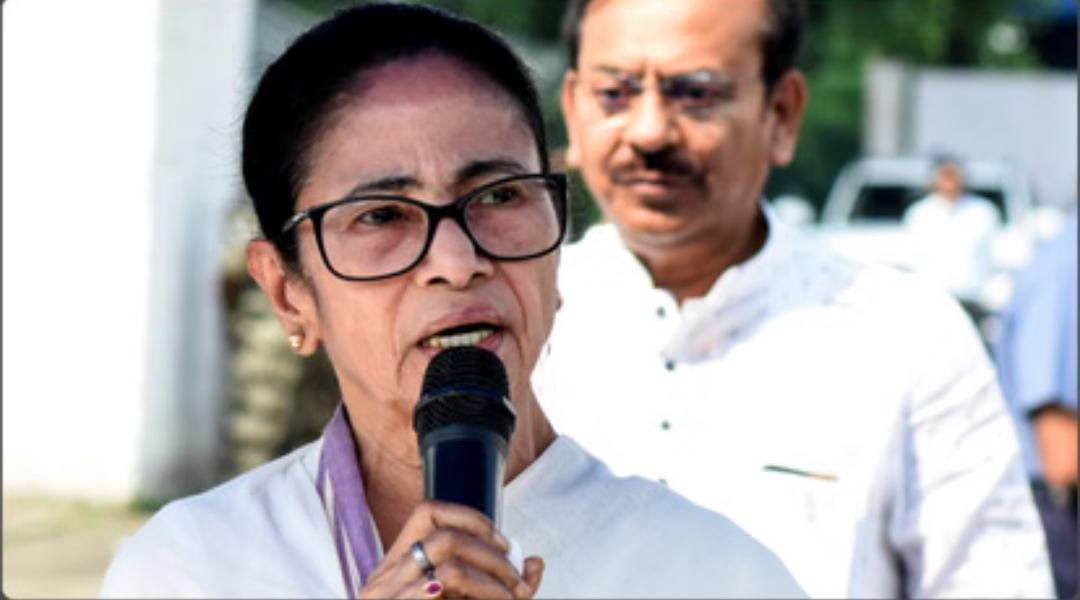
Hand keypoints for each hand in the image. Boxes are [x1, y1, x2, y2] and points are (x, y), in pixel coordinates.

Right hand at [359, 501, 543, 598]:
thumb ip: (504, 589)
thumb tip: (535, 562)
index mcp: (394, 570)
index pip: (428, 513)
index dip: (473, 519)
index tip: (505, 546)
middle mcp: (383, 580)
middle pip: (446, 535)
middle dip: (494, 555)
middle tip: (518, 582)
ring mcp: (386, 599)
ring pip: (451, 562)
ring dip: (494, 576)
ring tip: (513, 598)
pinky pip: (445, 583)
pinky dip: (485, 593)